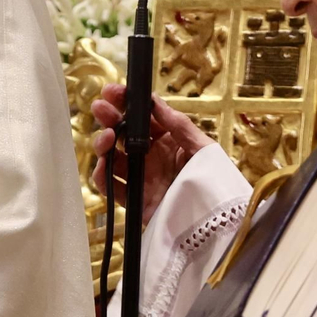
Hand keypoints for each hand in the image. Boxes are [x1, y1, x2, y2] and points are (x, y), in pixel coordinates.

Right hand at [91, 84, 214, 223]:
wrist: (215, 224)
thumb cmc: (214, 181)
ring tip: (107, 137)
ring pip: (111, 156)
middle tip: (100, 107)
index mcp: (167, 140)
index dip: (125, 103)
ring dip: (103, 143)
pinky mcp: (133, 199)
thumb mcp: (202, 148)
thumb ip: (177, 125)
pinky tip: (103, 164)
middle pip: (122, 133)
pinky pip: (110, 185)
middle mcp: (150, 156)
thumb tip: (153, 100)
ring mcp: (140, 177)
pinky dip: (100, 174)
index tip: (113, 92)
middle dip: (108, 117)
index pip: (141, 117)